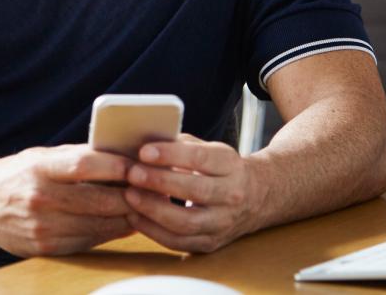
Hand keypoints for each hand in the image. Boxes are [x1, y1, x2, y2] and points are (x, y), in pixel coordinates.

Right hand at [0, 145, 135, 256]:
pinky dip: (108, 232)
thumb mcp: (41, 156)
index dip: (116, 166)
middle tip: (153, 189)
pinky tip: (122, 223)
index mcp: (39, 168)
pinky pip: (88, 241)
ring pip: (98, 225)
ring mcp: (42, 227)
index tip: (138, 164)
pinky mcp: (45, 248)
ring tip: (144, 206)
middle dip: (131, 196)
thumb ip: (77, 157)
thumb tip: (122, 157)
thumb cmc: (17, 174)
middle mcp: (39, 199)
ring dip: (126, 217)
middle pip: (98, 200)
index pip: (85, 165)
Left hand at [122, 134, 264, 252]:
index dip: (171, 155)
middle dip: (159, 182)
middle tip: (132, 173)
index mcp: (230, 164)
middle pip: (195, 190)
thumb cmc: (219, 168)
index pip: (201, 158)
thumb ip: (180, 145)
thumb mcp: (209, 149)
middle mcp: (232, 195)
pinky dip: (153, 231)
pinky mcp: (211, 243)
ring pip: (186, 222)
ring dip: (153, 210)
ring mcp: (223, 223)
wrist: (255, 198)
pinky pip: (180, 242)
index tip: (144, 151)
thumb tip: (142, 141)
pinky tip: (135, 216)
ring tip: (129, 195)